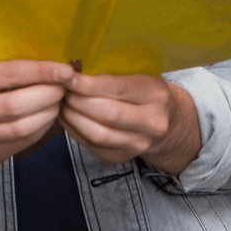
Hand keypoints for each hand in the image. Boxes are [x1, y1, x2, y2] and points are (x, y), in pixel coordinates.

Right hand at [0, 60, 74, 170]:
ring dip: (49, 114)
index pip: (10, 75)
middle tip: (65, 87)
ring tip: (58, 102)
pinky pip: (23, 142)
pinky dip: (41, 129)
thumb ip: (5, 72)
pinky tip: (47, 118)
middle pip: (18, 105)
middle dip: (49, 95)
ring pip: (23, 127)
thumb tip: (50, 66)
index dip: (42, 72)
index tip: (66, 70)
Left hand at [58, 73, 201, 174]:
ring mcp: (138, 144)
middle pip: (107, 114)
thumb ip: (113, 74)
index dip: (89, 84)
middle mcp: (152, 123)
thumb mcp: (139, 76)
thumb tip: (74, 72)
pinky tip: (67, 117)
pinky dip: (73, 130)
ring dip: (72, 117)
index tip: (68, 77)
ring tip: (62, 103)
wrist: (168, 124)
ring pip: (97, 134)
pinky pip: (91, 145)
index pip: (118, 89)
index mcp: (156, 95)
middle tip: (62, 90)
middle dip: (78, 101)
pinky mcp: (121, 157)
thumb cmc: (145, 93)